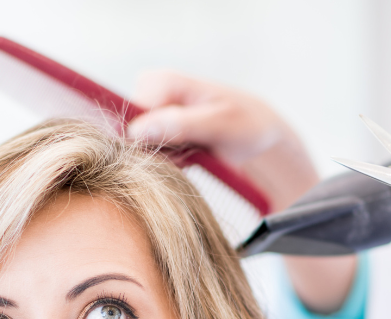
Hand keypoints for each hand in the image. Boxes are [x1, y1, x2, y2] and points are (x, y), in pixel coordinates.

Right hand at [127, 70, 319, 212]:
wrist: (260, 135)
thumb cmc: (246, 123)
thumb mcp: (219, 124)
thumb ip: (180, 125)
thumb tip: (137, 131)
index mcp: (162, 82)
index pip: (130, 117)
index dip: (146, 140)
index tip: (177, 148)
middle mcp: (151, 95)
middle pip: (131, 135)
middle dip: (157, 152)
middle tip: (190, 153)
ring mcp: (153, 116)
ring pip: (138, 148)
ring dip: (164, 159)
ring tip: (194, 155)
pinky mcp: (157, 134)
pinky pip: (148, 155)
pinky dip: (168, 163)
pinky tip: (189, 159)